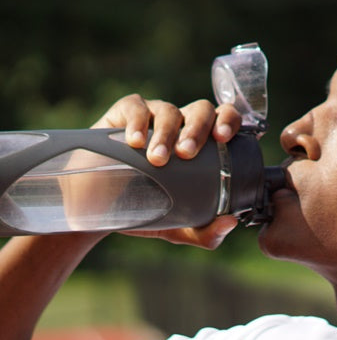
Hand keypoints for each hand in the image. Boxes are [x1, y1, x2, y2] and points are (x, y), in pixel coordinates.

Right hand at [90, 94, 242, 247]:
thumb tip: (230, 222)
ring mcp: (155, 116)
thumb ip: (207, 232)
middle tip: (186, 154)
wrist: (103, 208)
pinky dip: (138, 122)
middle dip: (198, 129)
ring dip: (167, 133)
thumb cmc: (150, 209)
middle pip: (202, 110)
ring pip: (170, 111)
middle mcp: (184, 125)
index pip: (226, 119)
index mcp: (205, 144)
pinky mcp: (124, 114)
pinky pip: (136, 107)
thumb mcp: (181, 227)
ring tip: (157, 158)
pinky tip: (134, 141)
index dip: (229, 120)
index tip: (223, 138)